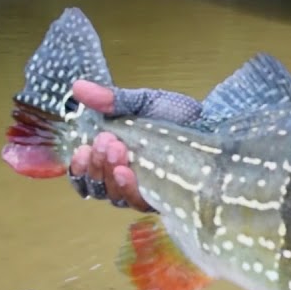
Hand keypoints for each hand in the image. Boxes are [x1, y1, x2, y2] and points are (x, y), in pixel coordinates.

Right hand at [67, 80, 202, 211]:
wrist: (212, 124)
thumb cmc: (176, 116)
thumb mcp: (141, 103)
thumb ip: (111, 100)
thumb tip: (78, 87)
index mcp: (112, 160)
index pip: (84, 177)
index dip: (77, 169)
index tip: (81, 150)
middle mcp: (124, 181)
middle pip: (97, 188)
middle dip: (95, 164)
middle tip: (104, 140)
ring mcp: (143, 192)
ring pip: (114, 196)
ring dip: (109, 173)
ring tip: (116, 148)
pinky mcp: (162, 200)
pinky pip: (138, 202)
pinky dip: (128, 187)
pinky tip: (127, 170)